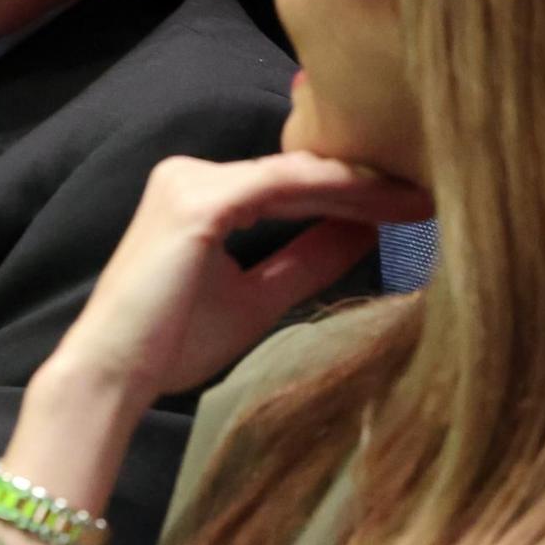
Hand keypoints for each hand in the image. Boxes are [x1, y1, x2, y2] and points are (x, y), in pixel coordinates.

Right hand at [48, 152, 430, 405]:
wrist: (113, 373)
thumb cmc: (171, 343)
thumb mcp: (257, 296)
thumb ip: (306, 260)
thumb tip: (365, 232)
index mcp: (198, 192)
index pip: (289, 183)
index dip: (351, 191)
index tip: (411, 202)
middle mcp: (189, 173)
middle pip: (295, 170)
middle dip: (364, 181)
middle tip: (430, 188)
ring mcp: (190, 181)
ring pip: (293, 173)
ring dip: (359, 183)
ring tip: (418, 193)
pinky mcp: (196, 201)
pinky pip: (278, 186)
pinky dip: (332, 191)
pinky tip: (377, 200)